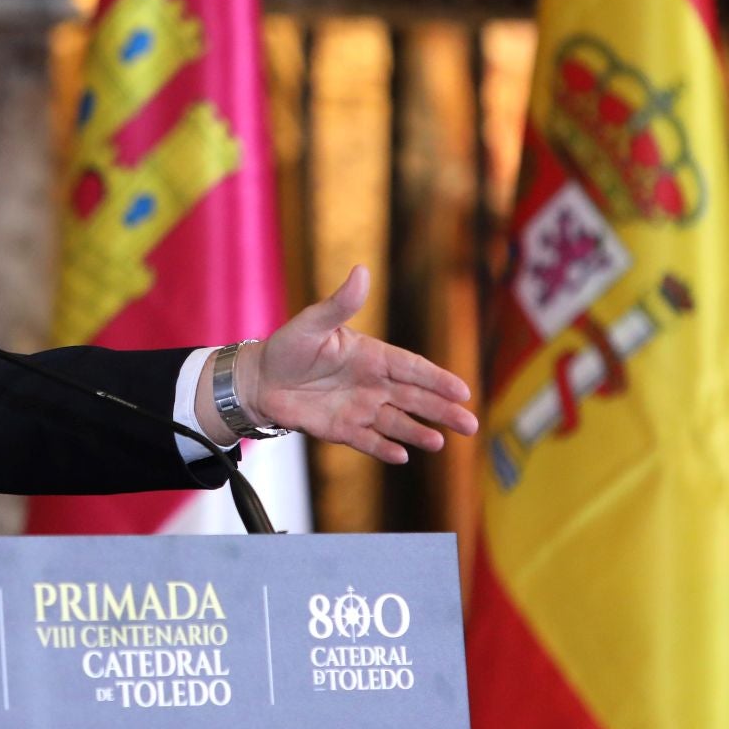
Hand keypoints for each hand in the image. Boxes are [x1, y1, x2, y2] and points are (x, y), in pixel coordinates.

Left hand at [204, 265, 478, 463]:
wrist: (259, 380)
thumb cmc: (288, 346)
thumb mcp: (313, 323)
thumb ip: (340, 304)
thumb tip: (361, 272)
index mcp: (372, 356)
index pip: (413, 368)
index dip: (438, 379)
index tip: (463, 390)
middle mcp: (372, 384)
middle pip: (415, 399)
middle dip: (442, 411)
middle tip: (470, 424)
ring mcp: (359, 408)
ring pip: (396, 422)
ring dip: (418, 433)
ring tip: (439, 443)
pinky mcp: (342, 429)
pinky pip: (367, 441)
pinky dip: (383, 448)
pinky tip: (402, 456)